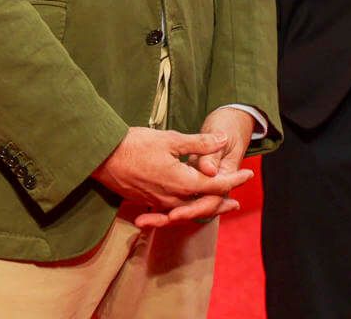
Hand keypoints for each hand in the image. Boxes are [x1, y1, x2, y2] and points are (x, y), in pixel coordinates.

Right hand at [126, 107, 255, 228]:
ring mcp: (159, 202)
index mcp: (182, 181)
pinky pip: (171, 210)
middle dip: (222, 202)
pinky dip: (183, 209)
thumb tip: (222, 141)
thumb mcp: (170, 139)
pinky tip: (184, 204)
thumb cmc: (135, 144)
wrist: (102, 157)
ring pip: (188, 209)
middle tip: (236, 201)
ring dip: (204, 207)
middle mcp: (173, 197)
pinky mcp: (147, 201)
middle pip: (204, 204)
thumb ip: (198, 143)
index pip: (216, 185)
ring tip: (215, 205)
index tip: (248, 174)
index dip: (234, 180)